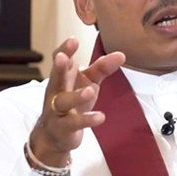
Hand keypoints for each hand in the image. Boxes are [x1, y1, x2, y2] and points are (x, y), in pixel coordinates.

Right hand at [29, 37, 124, 169]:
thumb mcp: (88, 83)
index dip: (65, 50)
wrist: (55, 135)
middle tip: (63, 57)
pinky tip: (100, 117)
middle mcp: (56, 91)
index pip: (60, 60)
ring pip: (63, 102)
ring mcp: (57, 110)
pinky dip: (86, 120)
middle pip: (55, 77)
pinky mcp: (63, 128)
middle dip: (58, 67)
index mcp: (63, 77)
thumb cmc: (72, 102)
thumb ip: (102, 68)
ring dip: (76, 96)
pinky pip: (73, 123)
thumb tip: (121, 54)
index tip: (73, 39)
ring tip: (90, 90)